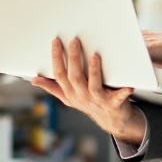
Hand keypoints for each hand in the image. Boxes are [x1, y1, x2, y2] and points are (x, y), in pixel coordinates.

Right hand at [31, 38, 145, 145]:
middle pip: (75, 77)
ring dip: (94, 72)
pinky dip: (123, 92)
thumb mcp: (68, 96)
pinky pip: (118, 97)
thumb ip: (52, 87)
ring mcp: (98, 101)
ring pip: (94, 86)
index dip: (57, 58)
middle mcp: (82, 96)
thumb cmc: (89, 102)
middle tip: (75, 41)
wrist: (111, 119)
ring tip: (95, 57)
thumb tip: (33, 80)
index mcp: (70, 93)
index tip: (56, 42)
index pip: (60, 74)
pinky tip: (128, 85)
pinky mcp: (114, 104)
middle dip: (74, 59)